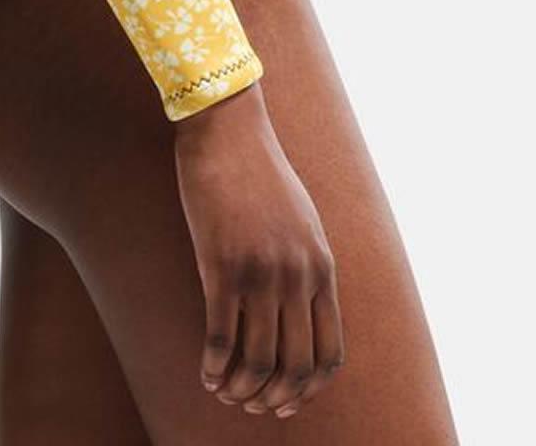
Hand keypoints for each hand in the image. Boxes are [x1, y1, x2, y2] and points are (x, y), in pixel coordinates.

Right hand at [173, 82, 345, 418]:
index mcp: (322, 268)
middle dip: (272, 398)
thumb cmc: (261, 173)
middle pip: (294, 367)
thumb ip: (307, 266)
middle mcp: (298, 277)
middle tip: (250, 405)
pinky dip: (214, 366)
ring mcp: (261, 273)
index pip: (329, 353)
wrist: (229, 130)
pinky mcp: (222, 266)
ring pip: (257, 362)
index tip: (286, 402)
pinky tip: (206, 372)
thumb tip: (299, 312)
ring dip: (240, 389)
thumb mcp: (302, 222)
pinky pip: (221, 338)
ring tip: (225, 391)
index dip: (308, 390)